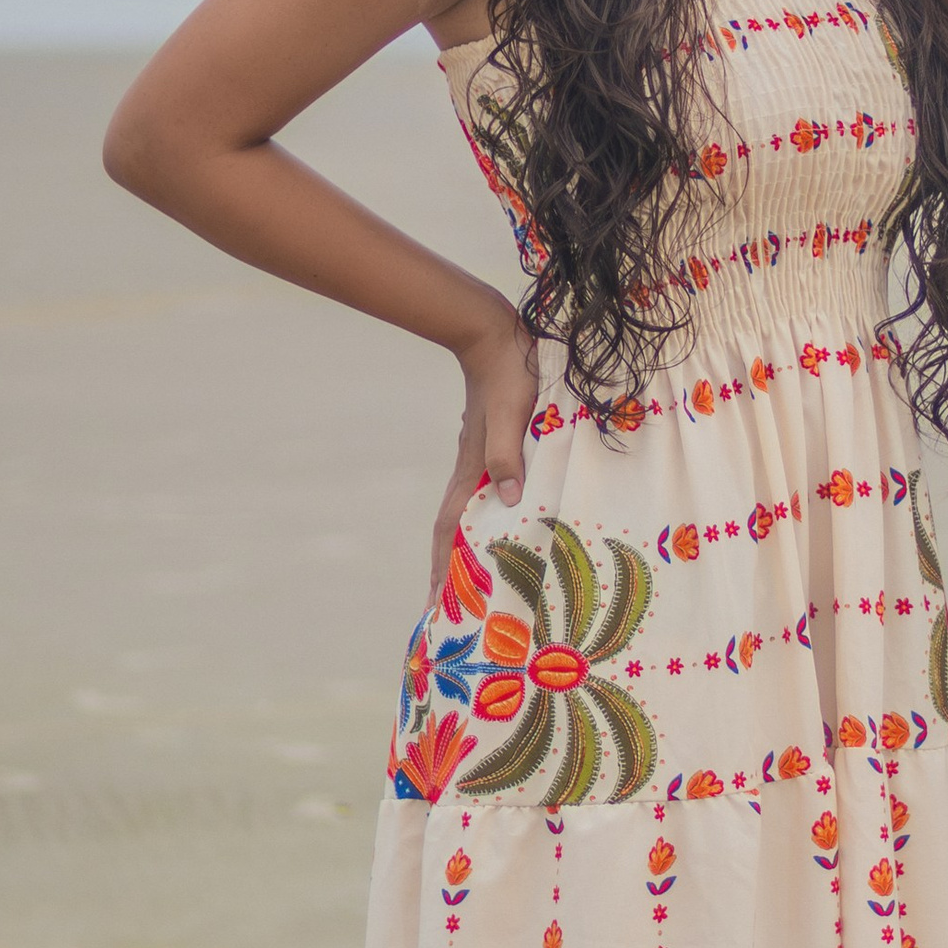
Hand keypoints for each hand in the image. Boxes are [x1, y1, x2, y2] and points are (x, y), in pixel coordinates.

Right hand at [427, 301, 540, 595]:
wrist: (497, 337)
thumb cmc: (511, 376)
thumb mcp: (514, 416)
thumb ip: (509, 455)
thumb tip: (507, 499)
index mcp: (471, 471)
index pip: (449, 531)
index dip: (441, 568)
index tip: (433, 605)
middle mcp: (470, 472)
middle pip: (452, 532)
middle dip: (446, 570)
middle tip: (445, 610)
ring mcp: (479, 461)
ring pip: (467, 516)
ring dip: (464, 549)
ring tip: (468, 581)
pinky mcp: (492, 449)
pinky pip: (483, 497)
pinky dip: (483, 521)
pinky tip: (496, 529)